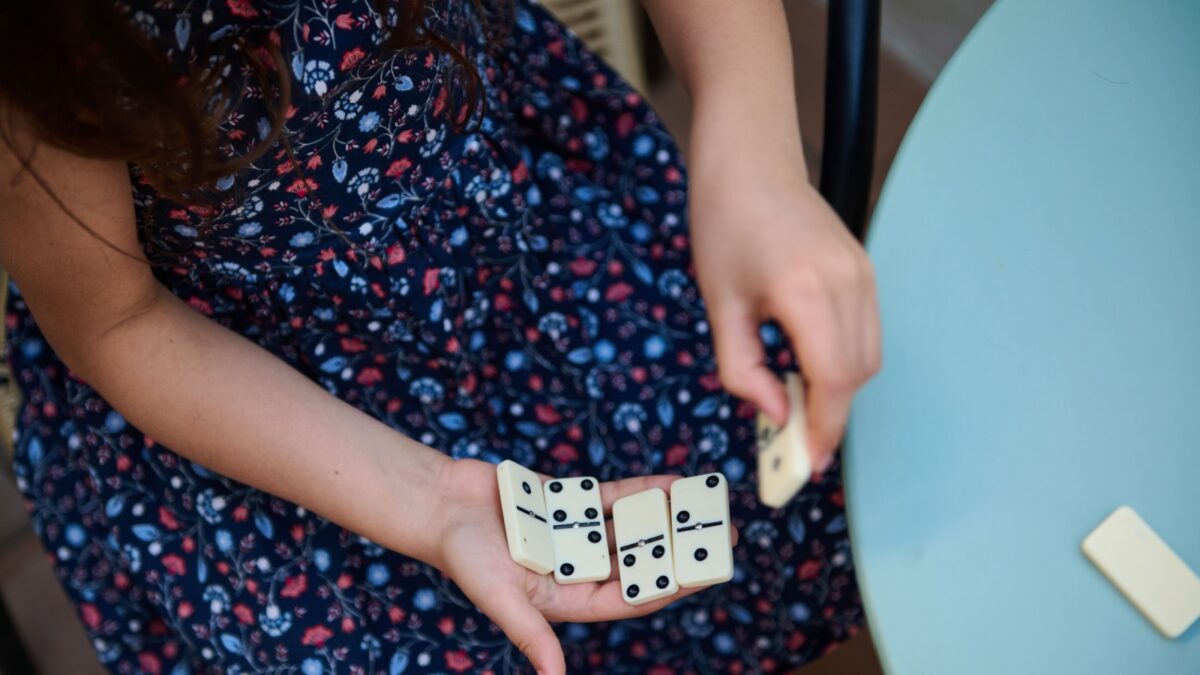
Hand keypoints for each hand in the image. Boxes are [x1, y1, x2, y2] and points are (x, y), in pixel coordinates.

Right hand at [428, 459, 736, 674]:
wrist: (440, 506)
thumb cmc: (465, 558)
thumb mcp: (501, 599)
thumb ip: (531, 635)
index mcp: (568, 599)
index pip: (631, 598)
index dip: (668, 587)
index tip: (703, 575)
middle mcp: (579, 568)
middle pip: (641, 562)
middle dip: (680, 551)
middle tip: (724, 537)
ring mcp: (578, 534)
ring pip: (634, 529)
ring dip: (668, 519)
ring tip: (707, 507)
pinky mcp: (570, 502)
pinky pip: (615, 498)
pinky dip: (643, 491)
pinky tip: (673, 485)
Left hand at [689, 157, 880, 469]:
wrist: (750, 161)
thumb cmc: (725, 225)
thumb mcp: (719, 306)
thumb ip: (743, 369)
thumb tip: (776, 416)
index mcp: (806, 291)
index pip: (834, 381)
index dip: (824, 428)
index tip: (808, 462)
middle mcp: (847, 282)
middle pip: (857, 375)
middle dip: (829, 414)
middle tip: (789, 439)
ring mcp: (863, 273)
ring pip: (868, 357)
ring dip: (837, 388)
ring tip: (792, 397)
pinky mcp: (865, 268)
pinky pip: (866, 331)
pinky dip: (843, 359)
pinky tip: (805, 362)